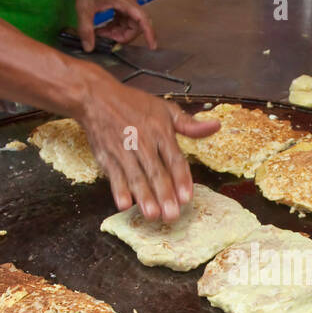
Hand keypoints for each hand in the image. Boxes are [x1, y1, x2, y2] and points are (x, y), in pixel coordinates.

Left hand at [73, 0, 156, 52]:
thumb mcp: (83, 6)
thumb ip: (86, 28)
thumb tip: (88, 48)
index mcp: (126, 2)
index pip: (143, 20)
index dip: (150, 34)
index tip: (152, 46)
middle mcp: (130, 2)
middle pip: (135, 27)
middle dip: (122, 36)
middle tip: (104, 38)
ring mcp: (127, 3)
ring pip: (129, 24)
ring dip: (117, 32)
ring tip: (100, 33)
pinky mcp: (123, 3)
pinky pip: (124, 20)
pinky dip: (115, 26)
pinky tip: (103, 28)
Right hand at [78, 72, 218, 221]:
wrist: (95, 97)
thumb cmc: (132, 104)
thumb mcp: (164, 109)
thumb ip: (189, 124)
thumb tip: (215, 126)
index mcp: (160, 131)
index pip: (174, 159)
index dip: (181, 179)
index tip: (187, 197)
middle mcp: (142, 141)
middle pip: (155, 171)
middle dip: (164, 194)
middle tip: (171, 215)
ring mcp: (123, 150)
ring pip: (135, 176)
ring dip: (143, 196)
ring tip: (152, 215)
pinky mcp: (106, 156)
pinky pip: (113, 175)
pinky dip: (118, 189)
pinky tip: (124, 204)